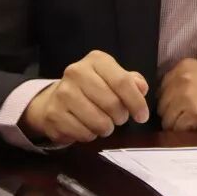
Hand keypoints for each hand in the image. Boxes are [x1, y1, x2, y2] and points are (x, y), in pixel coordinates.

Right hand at [21, 50, 148, 144]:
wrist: (56, 99)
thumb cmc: (94, 88)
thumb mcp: (114, 78)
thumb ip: (132, 82)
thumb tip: (141, 88)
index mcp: (96, 60)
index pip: (122, 82)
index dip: (136, 102)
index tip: (142, 116)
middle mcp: (77, 72)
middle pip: (112, 103)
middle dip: (121, 117)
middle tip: (119, 118)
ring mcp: (63, 93)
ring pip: (99, 122)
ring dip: (107, 128)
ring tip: (104, 123)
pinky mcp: (54, 114)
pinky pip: (84, 133)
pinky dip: (91, 135)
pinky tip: (87, 127)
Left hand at [157, 58, 196, 130]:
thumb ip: (185, 79)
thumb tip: (169, 95)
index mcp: (183, 66)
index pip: (162, 88)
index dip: (170, 101)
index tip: (179, 108)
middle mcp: (182, 78)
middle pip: (162, 104)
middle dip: (172, 114)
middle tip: (186, 119)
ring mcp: (186, 95)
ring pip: (166, 118)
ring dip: (176, 125)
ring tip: (193, 125)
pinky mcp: (193, 113)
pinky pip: (177, 128)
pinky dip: (184, 132)